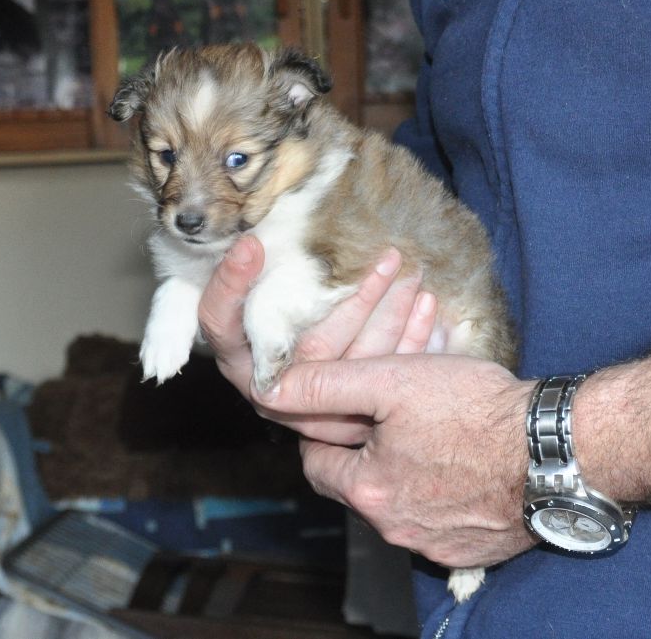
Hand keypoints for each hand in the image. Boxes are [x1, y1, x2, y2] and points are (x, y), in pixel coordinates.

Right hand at [198, 236, 439, 443]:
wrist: (296, 362)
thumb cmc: (269, 308)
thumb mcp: (255, 289)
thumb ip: (248, 269)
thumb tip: (254, 236)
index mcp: (237, 353)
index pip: (222, 323)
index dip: (232, 285)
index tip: (252, 244)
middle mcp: (268, 385)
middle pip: (313, 346)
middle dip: (358, 300)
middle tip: (391, 255)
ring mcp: (307, 407)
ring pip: (354, 365)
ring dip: (391, 317)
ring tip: (416, 275)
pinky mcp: (346, 415)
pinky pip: (383, 381)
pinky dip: (412, 343)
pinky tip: (428, 307)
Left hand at [253, 354, 539, 568]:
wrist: (560, 450)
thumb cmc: (477, 413)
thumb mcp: (392, 381)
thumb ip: (326, 386)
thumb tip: (269, 392)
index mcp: (368, 492)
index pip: (316, 462)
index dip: (324, 427)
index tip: (345, 404)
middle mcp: (397, 529)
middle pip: (359, 483)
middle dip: (365, 445)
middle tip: (388, 411)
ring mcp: (437, 544)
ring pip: (400, 499)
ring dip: (404, 465)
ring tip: (429, 427)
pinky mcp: (473, 549)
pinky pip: (439, 519)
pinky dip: (440, 489)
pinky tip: (460, 458)